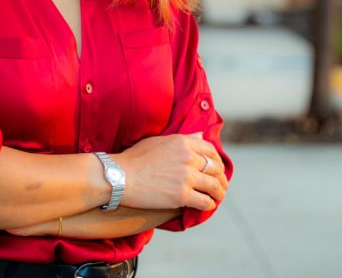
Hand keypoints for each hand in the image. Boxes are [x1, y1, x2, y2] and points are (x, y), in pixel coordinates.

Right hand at [110, 133, 227, 211]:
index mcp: (183, 142)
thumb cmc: (135, 158)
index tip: (217, 168)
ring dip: (219, 193)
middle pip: (215, 168)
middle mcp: (188, 158)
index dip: (217, 160)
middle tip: (221, 185)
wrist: (119, 176)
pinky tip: (207, 206)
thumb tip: (201, 135)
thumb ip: (183, 138)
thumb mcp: (159, 140)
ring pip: (214, 186)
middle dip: (221, 178)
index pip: (210, 150)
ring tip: (218, 197)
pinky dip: (209, 205)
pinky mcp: (181, 195)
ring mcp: (186, 177)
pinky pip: (204, 201)